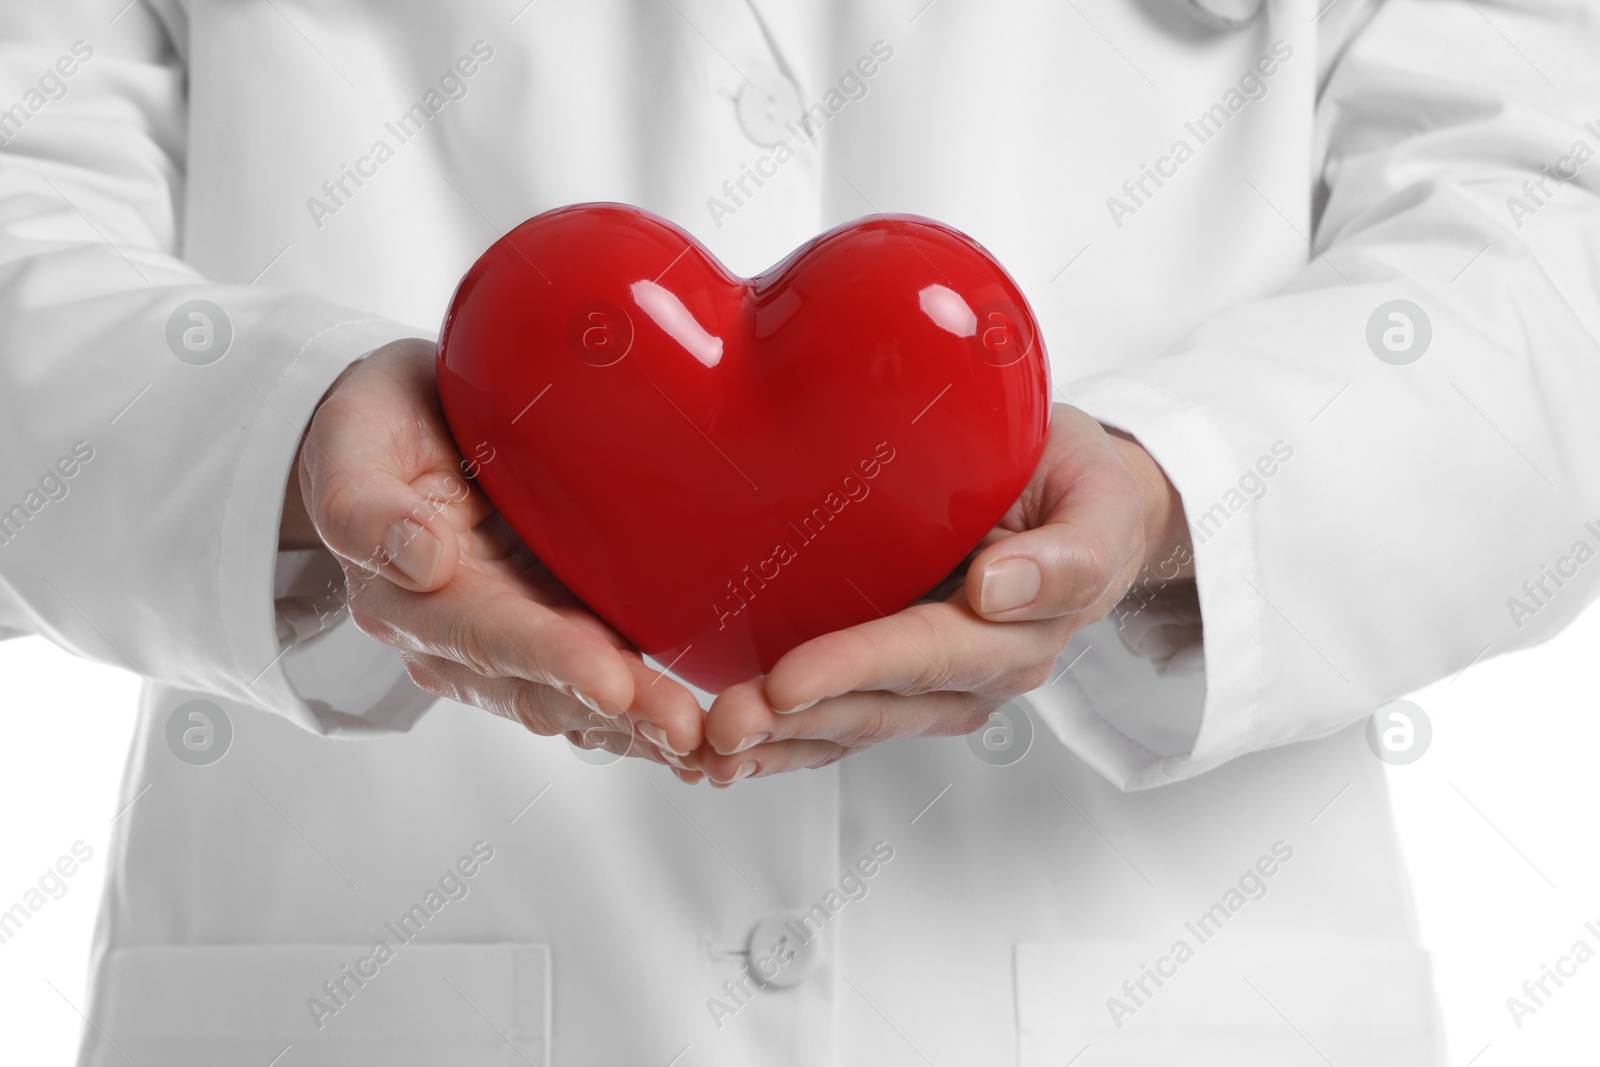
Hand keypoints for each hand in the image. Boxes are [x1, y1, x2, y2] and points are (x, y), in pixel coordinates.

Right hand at [282, 339, 705, 776]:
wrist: (398, 430)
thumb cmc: (372, 430)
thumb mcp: (350, 446)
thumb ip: (363, 508)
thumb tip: (418, 560)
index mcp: (412, 601)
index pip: (487, 635)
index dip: (550, 660)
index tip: (610, 681)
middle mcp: (467, 640)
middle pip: (547, 687)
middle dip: (620, 713)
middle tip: (688, 731)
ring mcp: (521, 639)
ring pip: (585, 701)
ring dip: (646, 726)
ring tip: (712, 745)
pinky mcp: (563, 627)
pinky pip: (610, 681)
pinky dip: (654, 711)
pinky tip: (712, 735)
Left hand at [696, 403, 1191, 785]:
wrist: (1085, 509)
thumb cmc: (1082, 491)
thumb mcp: (1098, 502)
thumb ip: (1070, 553)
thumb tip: (999, 589)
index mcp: (1019, 634)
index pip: (922, 654)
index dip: (853, 669)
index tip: (787, 681)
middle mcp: (973, 676)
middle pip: (874, 706)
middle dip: (794, 721)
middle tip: (720, 725)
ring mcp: (934, 689)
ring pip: (848, 728)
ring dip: (778, 743)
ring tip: (706, 751)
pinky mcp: (899, 685)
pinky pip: (839, 724)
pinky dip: (782, 744)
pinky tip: (726, 756)